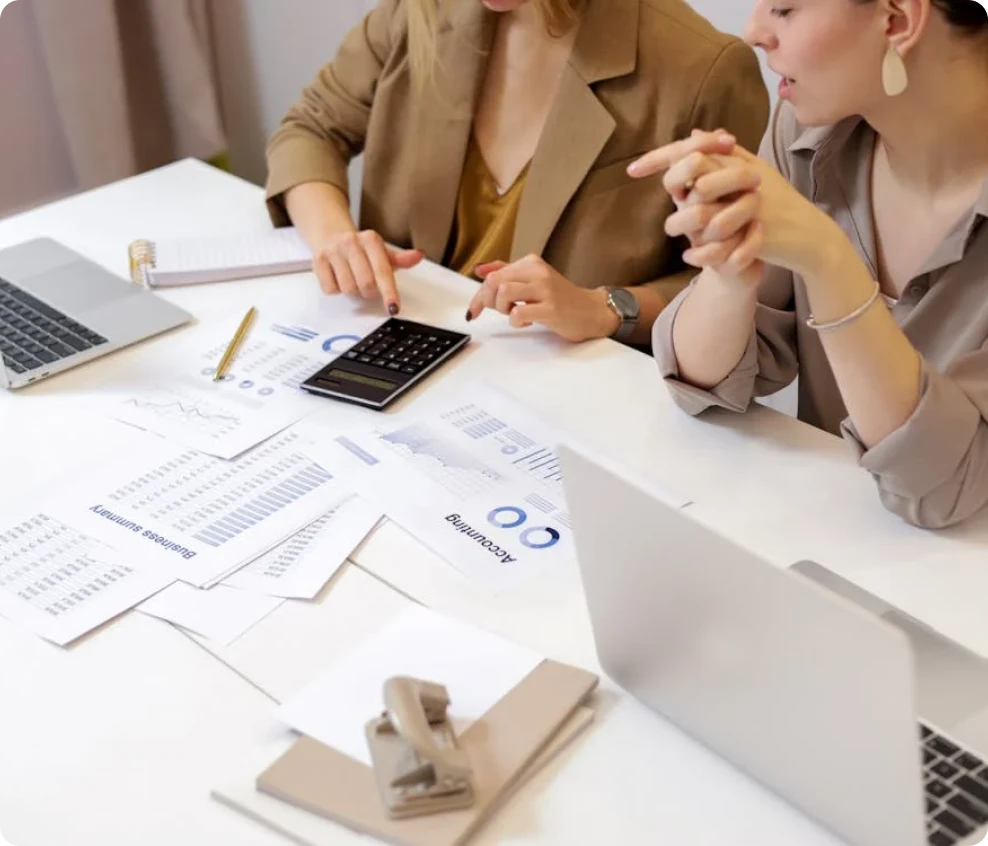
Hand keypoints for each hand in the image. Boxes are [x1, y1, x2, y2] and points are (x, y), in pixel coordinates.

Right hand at [313, 229, 422, 313]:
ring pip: (348, 289)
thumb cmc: (362, 250)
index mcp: (370, 239)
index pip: (383, 271)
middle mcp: (351, 242)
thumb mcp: (383, 253)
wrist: (331, 235)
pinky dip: (337, 289)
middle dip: (369, 291)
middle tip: (367, 283)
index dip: (389, 292)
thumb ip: (400, 259)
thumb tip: (418, 255)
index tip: (393, 307)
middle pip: (365, 284)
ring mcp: (333, 251)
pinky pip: (331, 289)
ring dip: (353, 290)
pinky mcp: (318, 261)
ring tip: (352, 278)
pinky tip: (338, 277)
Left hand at [465, 255, 619, 342]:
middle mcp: (537, 271)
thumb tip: (480, 270)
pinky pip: (518, 313)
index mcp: (531, 262)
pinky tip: (528, 321)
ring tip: (514, 313)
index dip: (478, 295)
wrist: (591, 312)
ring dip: (502, 308)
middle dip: (486, 301)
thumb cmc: (561, 299)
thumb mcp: (532, 280)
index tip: (474, 310)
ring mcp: (545, 289)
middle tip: (497, 312)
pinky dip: (516, 321)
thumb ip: (506, 273)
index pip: (492, 274)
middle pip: (494, 281)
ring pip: (503, 292)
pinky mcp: (551, 309)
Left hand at [631, 130, 845, 282]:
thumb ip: (721, 155)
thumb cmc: (776, 204)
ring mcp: (749, 202)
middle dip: (672, 183)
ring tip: (681, 235)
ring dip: (685, 223)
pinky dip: (703, 251)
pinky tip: (691, 257)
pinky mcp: (756, 230)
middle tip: (666, 201)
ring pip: (701, 206)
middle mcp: (741, 176)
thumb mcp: (750, 172)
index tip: (630, 170)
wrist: (808, 235)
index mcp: (737, 161)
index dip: (659, 158)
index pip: (692, 150)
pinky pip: (719, 240)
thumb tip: (692, 135)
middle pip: (693, 168)